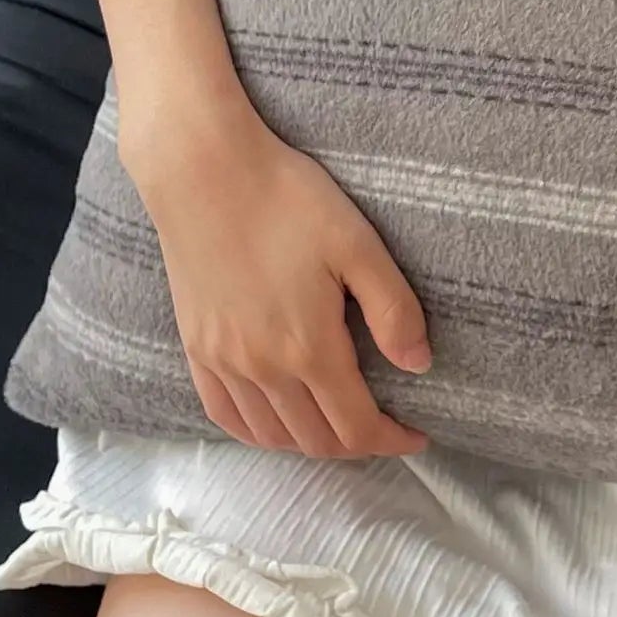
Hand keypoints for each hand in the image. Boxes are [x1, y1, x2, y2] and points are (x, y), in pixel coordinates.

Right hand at [122, 87, 431, 459]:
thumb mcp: (357, 244)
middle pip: (315, 440)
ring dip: (311, 442)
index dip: (391, 440)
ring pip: (271, 436)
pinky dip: (258, 433)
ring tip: (340, 424)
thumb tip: (419, 365)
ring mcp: (222, 361)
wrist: (203, 171)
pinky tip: (278, 421)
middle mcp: (262, 368)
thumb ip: (392, 309)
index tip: (416, 436)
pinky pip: (225, 415)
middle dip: (357, 445)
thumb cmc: (286, 199)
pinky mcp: (196, 347)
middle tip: (385, 428)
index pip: (356, 427)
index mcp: (309, 347)